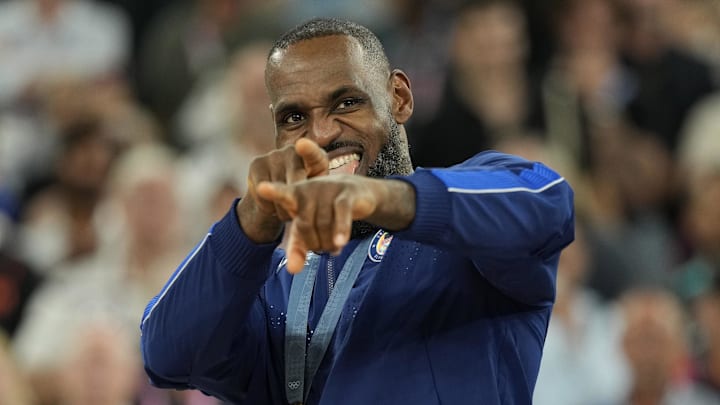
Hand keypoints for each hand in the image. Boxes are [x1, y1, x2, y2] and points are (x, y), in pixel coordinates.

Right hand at [236, 138, 328, 242]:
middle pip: (293, 179)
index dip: (307, 148)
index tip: (301, 144)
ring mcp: (273, 155)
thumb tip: (320, 208)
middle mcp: (292, 150)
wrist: (279, 195)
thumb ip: (320, 195)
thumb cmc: (307, 196)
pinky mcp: (256, 164)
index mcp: (314, 157)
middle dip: (296, 201)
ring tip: (286, 211)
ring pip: (276, 188)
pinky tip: (272, 206)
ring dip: (281, 207)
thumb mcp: (318, 195)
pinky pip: (260, 192)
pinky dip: (267, 205)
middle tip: (297, 214)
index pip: (311, 151)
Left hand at [256, 174, 378, 272]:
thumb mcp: (309, 230)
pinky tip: (340, 244)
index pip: (282, 194)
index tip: (262, 188)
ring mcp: (329, 190)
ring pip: (323, 224)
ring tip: (335, 246)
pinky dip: (340, 230)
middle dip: (314, 244)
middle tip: (324, 248)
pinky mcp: (347, 194)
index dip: (272, 192)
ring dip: (329, 243)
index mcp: (294, 196)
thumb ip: (298, 249)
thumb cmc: (326, 212)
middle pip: (305, 225)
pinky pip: (341, 214)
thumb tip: (292, 270)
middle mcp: (309, 190)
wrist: (358, 193)